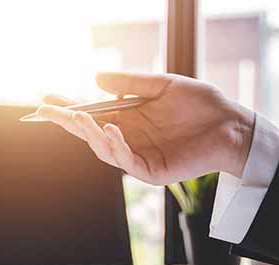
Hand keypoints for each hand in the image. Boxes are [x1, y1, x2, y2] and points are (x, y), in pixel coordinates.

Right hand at [35, 72, 255, 183]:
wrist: (231, 124)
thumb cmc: (200, 104)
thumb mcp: (161, 85)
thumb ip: (130, 84)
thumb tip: (95, 78)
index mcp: (127, 119)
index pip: (90, 115)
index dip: (68, 108)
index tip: (47, 99)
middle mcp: (128, 139)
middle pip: (89, 133)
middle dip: (67, 122)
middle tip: (47, 110)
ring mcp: (138, 157)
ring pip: (103, 149)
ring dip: (89, 133)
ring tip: (78, 116)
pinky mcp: (151, 171)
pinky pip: (126, 161)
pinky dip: (115, 146)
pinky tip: (111, 128)